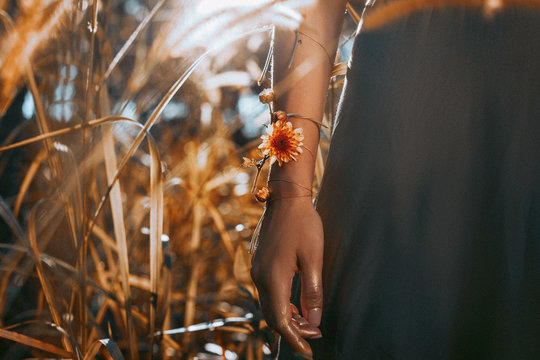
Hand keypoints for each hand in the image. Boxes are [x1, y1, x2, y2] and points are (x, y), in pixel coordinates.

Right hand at [250, 197, 323, 357]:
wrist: (285, 198)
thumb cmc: (303, 225)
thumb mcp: (313, 259)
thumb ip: (312, 292)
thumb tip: (314, 321)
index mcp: (273, 278)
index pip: (280, 320)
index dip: (295, 339)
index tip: (309, 351)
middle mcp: (260, 277)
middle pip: (272, 316)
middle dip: (292, 331)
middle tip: (315, 335)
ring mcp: (257, 269)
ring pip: (269, 305)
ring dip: (287, 318)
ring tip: (308, 322)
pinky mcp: (259, 263)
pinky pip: (268, 293)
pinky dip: (282, 304)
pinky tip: (296, 304)